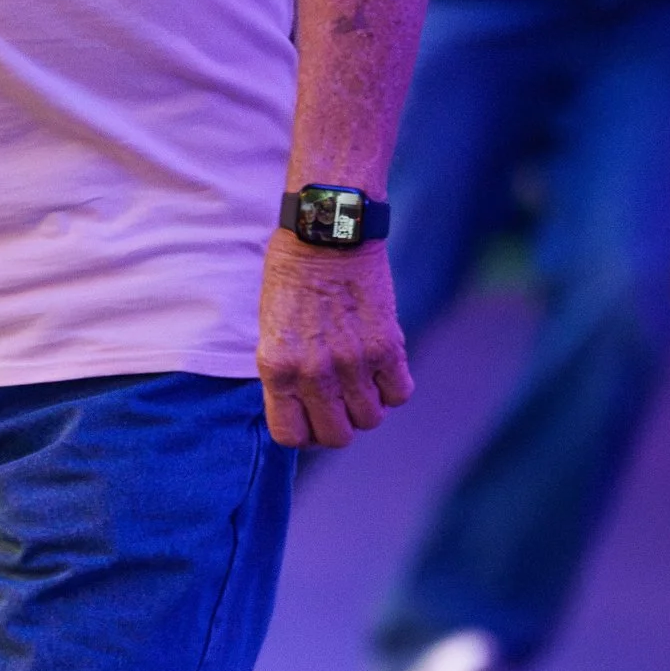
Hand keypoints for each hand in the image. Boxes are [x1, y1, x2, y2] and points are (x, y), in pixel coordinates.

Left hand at [257, 231, 412, 449]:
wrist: (327, 233)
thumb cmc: (291, 275)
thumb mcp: (270, 328)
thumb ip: (284, 371)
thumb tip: (303, 405)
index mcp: (277, 368)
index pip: (291, 435)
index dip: (303, 433)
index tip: (310, 418)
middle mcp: (314, 372)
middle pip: (336, 437)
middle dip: (337, 426)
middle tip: (339, 404)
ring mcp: (353, 362)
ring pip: (371, 419)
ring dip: (367, 406)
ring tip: (361, 382)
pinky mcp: (387, 347)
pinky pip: (399, 393)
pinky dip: (393, 388)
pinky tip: (383, 369)